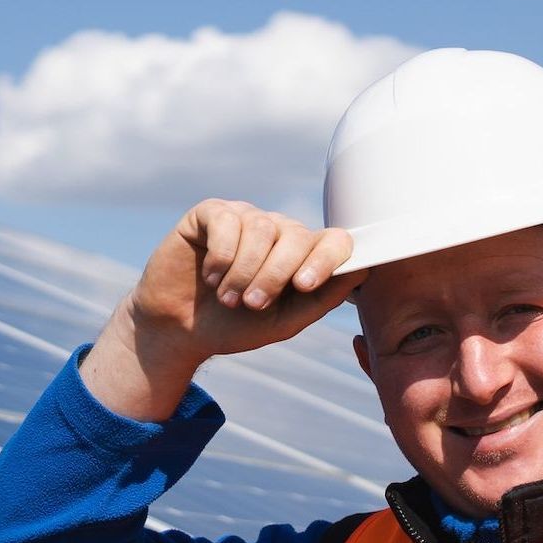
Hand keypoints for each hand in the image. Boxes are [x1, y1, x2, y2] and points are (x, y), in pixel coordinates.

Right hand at [81, 200, 365, 420]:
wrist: (180, 329)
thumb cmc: (235, 326)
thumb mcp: (283, 322)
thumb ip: (321, 299)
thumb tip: (362, 272)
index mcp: (303, 256)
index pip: (334, 240)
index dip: (326, 259)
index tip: (304, 285)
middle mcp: (278, 230)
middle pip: (296, 235)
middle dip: (275, 274)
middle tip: (254, 304)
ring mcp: (245, 218)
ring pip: (260, 230)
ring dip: (244, 272)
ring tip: (228, 298)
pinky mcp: (211, 213)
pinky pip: (227, 222)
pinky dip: (221, 256)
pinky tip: (210, 277)